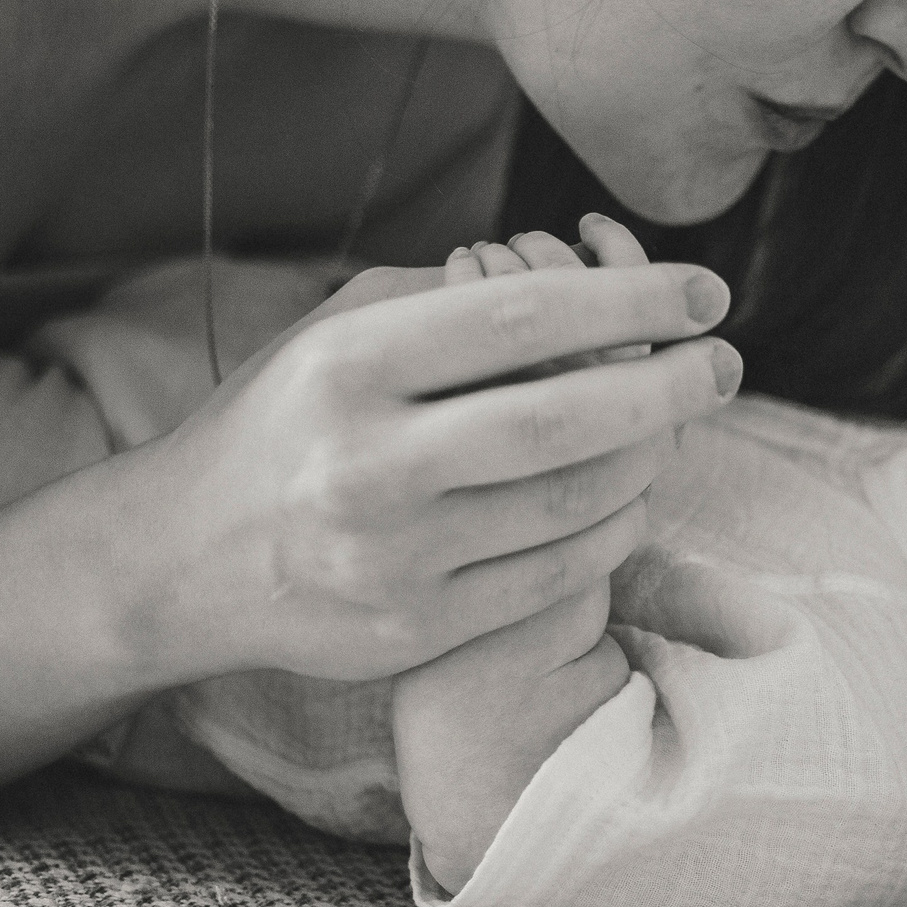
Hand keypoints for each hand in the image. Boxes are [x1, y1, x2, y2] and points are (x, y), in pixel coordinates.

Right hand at [104, 215, 737, 685]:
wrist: (180, 558)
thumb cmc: (285, 416)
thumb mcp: (340, 329)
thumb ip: (454, 296)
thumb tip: (595, 278)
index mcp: (347, 363)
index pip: (521, 317)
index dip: (632, 302)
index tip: (705, 293)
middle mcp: (365, 460)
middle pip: (564, 417)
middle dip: (670, 385)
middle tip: (726, 361)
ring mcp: (390, 555)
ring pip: (573, 504)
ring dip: (651, 459)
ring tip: (678, 425)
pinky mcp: (413, 629)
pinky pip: (554, 575)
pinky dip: (612, 529)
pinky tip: (629, 492)